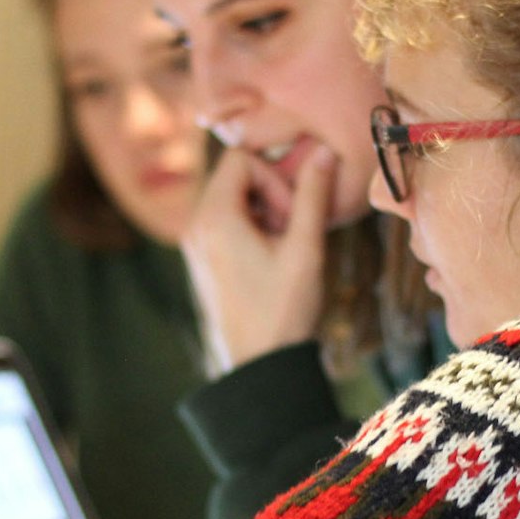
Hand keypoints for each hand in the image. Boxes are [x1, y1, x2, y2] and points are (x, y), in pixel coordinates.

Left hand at [181, 144, 335, 370]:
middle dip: (268, 193)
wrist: (260, 366)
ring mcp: (194, 245)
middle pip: (232, 176)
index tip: (291, 216)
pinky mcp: (201, 260)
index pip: (241, 159)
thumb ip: (313, 195)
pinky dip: (249, 227)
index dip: (274, 179)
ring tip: (282, 246)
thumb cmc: (283, 310)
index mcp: (213, 217)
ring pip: (230, 199)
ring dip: (261, 211)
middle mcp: (194, 226)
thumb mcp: (305, 248)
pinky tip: (269, 259)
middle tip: (289, 230)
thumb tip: (325, 152)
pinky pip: (224, 222)